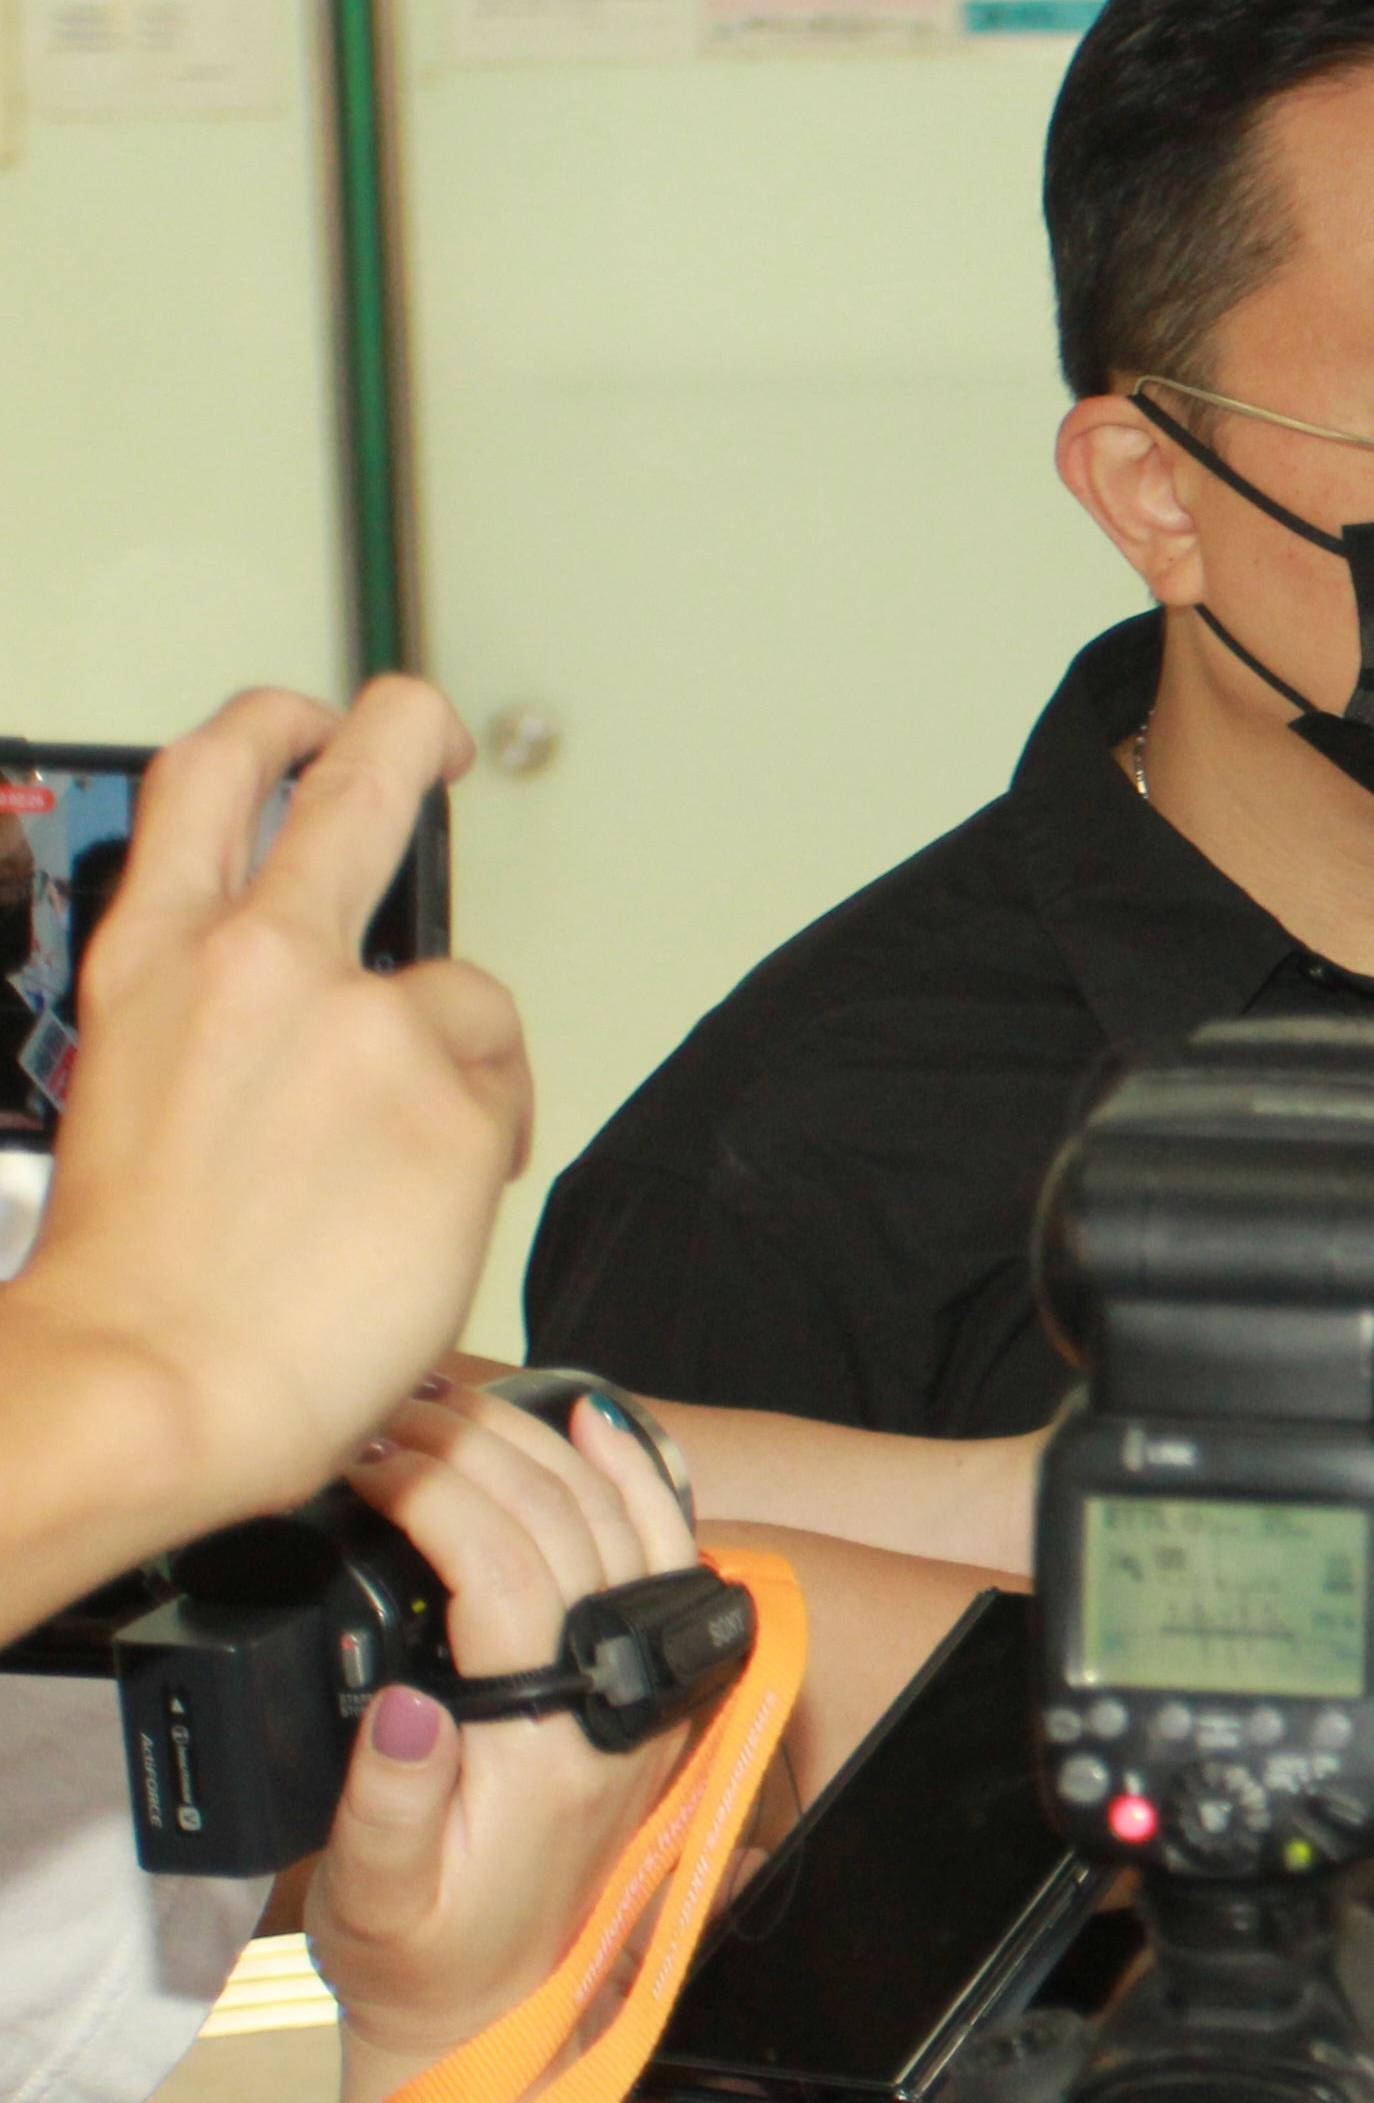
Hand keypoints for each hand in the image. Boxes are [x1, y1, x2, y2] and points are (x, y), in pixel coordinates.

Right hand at [9, 681, 528, 1530]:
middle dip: (409, 732)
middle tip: (431, 729)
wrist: (154, 1383)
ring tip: (394, 1169)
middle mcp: (260, 963)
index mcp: (156, 959)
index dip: (277, 726)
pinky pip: (503, 1103)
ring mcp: (367, 1025)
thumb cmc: (142, 1277)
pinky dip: (482, 1148)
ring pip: (467, 999)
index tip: (317, 719)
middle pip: (364, 780)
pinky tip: (418, 1213)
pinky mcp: (456, 1103)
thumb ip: (226, 1022)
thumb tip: (319, 1015)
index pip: (215, 777)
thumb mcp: (141, 1091)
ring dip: (454, 1069)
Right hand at [312, 1389, 705, 2063]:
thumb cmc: (423, 1951)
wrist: (496, 2006)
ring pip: (623, 1520)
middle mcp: (616, 1702)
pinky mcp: (646, 1676)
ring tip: (463, 1399)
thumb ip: (391, 1803)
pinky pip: (660, 1550)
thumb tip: (405, 1707)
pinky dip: (633, 1475)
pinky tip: (591, 1423)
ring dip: (546, 1446)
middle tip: (391, 1407)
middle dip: (476, 1448)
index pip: (504, 1572)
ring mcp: (644, 1684)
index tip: (361, 1453)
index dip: (432, 1492)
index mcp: (550, 1745)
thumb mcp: (376, 1897)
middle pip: (564, 1525)